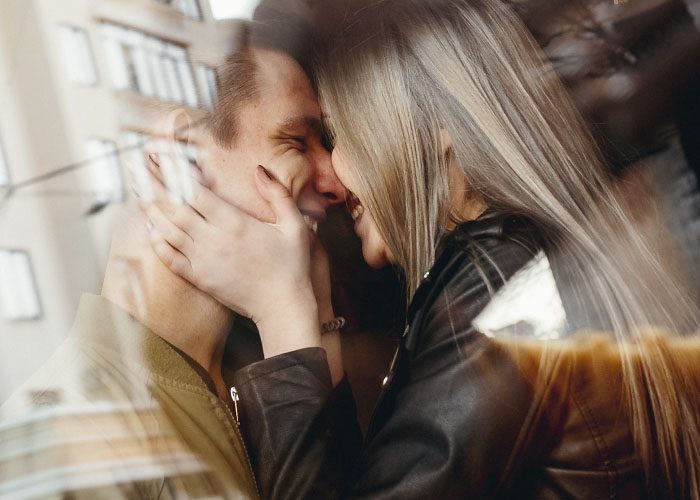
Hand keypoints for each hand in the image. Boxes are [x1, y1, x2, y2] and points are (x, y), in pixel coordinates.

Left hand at [143, 162, 321, 356]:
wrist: (282, 307)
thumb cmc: (291, 266)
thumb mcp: (294, 226)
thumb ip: (278, 194)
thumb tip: (258, 169)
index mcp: (235, 223)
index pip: (195, 191)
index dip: (175, 172)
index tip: (162, 156)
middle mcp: (213, 239)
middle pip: (173, 206)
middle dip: (154, 183)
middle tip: (139, 166)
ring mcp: (203, 260)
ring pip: (167, 229)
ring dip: (150, 208)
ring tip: (138, 188)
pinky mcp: (199, 278)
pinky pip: (169, 257)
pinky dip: (157, 241)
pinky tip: (151, 227)